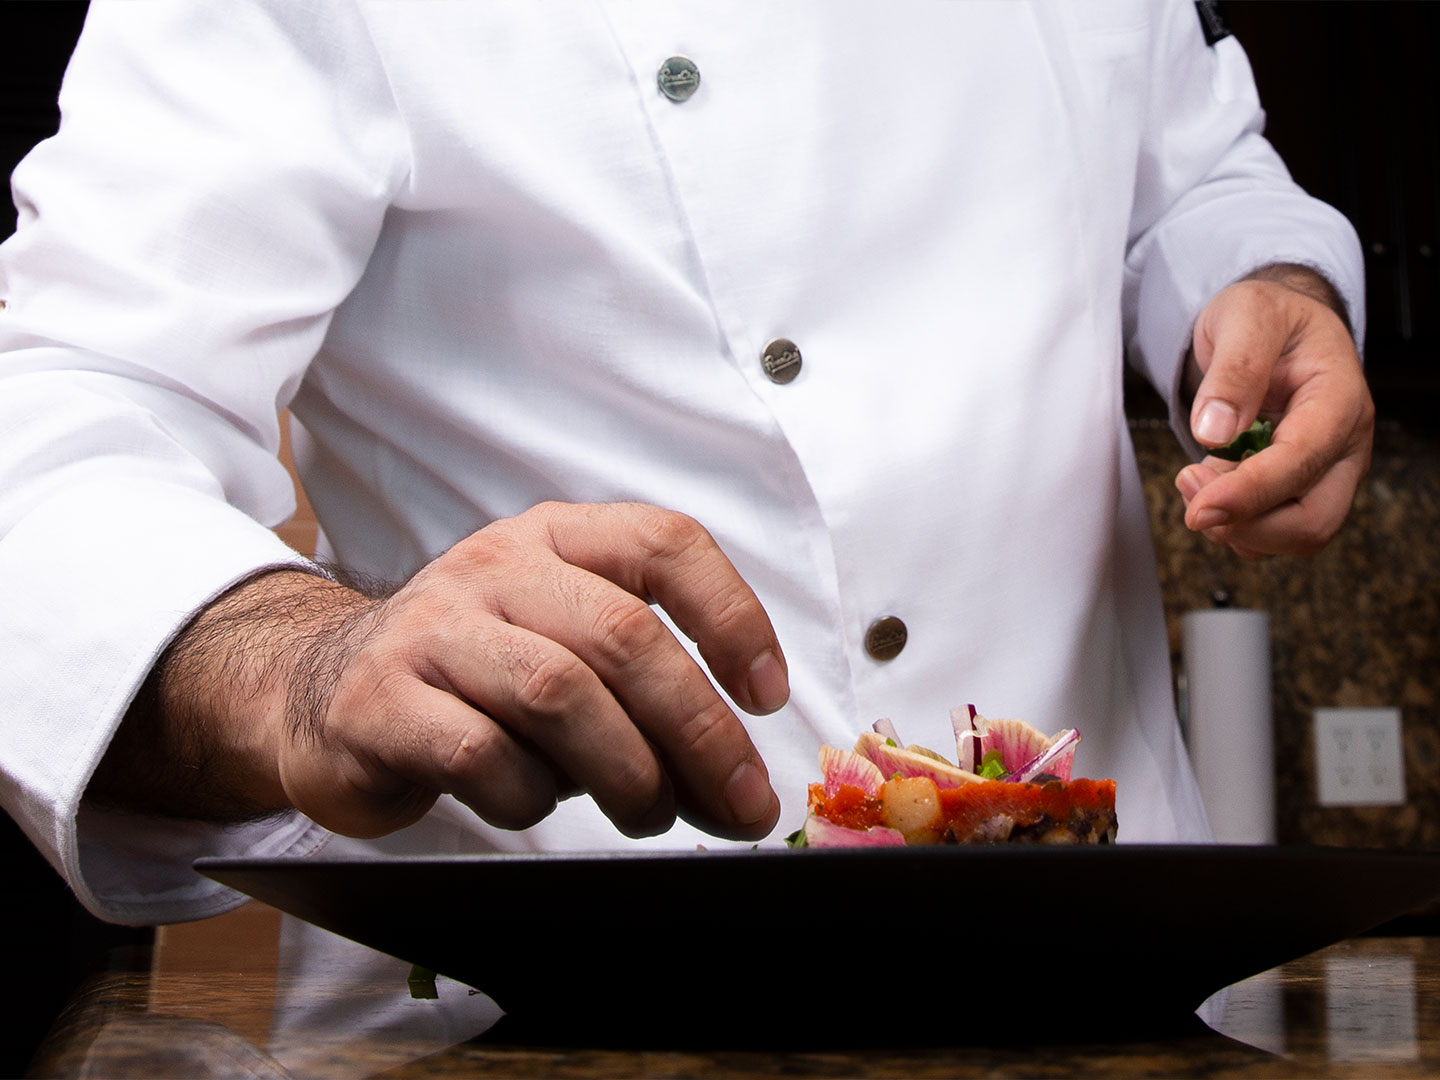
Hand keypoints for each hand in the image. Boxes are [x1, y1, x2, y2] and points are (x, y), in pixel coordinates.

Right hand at [95, 502, 788, 842]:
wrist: (321, 689)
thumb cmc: (474, 675)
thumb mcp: (565, 648)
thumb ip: (646, 690)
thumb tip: (735, 778)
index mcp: (556, 538)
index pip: (664, 543)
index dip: (733, 616)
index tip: (768, 696)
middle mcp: (495, 568)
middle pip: (623, 634)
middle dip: (697, 730)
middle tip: (737, 803)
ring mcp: (430, 629)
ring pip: (557, 693)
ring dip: (626, 772)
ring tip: (647, 814)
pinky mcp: (378, 701)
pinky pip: (478, 754)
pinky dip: (528, 794)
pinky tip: (531, 800)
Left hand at [1174, 266, 1373, 557]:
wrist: (1275, 324)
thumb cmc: (1268, 318)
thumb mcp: (1247, 316)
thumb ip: (1235, 369)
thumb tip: (1214, 432)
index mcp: (1339, 399)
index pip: (1303, 463)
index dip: (1251, 493)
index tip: (1199, 508)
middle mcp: (1343, 446)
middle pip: (1312, 522)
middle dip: (1245, 524)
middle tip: (1189, 485)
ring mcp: (1325, 473)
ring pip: (1292, 535)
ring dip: (1234, 526)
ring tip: (1193, 477)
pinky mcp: (1300, 489)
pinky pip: (1271, 530)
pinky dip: (1233, 523)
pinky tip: (1209, 483)